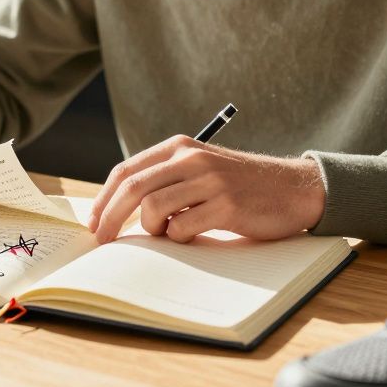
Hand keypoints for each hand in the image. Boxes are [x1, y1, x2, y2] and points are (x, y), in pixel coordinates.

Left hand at [89, 135, 325, 243]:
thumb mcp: (201, 168)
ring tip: (168, 233)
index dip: (104, 199)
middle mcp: (192, 158)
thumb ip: (166, 178)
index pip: (127, 170)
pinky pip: (182, 228)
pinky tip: (193, 234)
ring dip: (152, 230)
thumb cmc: (241, 185)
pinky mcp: (226, 205)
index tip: (93, 222)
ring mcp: (210, 181)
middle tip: (102, 240)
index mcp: (181, 146)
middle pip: (133, 188)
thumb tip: (118, 208)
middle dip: (110, 218)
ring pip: (153, 209)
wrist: (292, 188)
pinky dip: (179, 238)